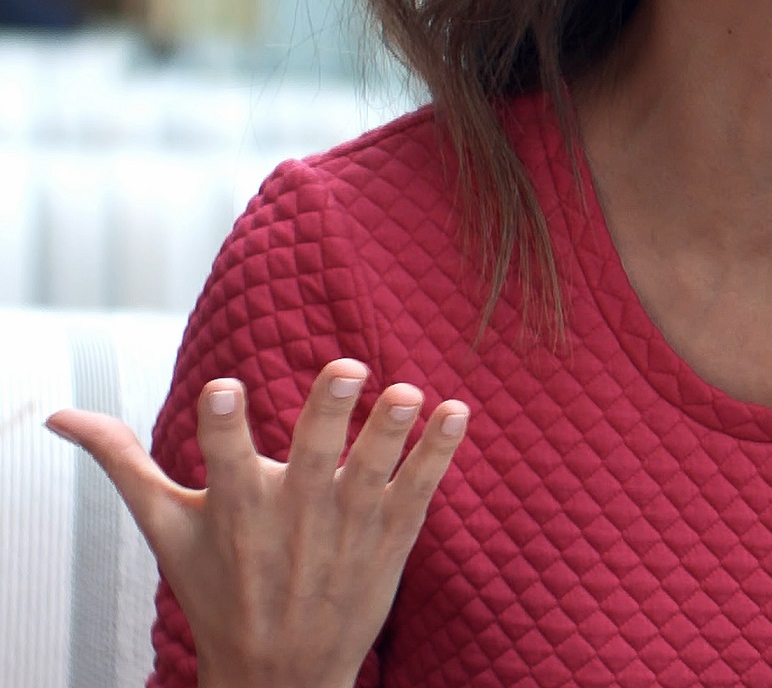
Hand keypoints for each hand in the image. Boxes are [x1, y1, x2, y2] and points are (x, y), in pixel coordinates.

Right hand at [46, 359, 469, 687]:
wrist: (279, 676)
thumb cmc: (217, 589)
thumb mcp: (167, 529)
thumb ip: (124, 463)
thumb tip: (60, 413)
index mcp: (235, 508)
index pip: (224, 457)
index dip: (222, 424)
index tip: (223, 388)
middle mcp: (293, 515)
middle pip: (314, 457)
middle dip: (329, 414)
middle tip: (349, 367)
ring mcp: (346, 527)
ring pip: (374, 473)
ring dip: (394, 431)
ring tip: (412, 390)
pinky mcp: (390, 538)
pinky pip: (420, 490)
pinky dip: (440, 455)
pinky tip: (459, 411)